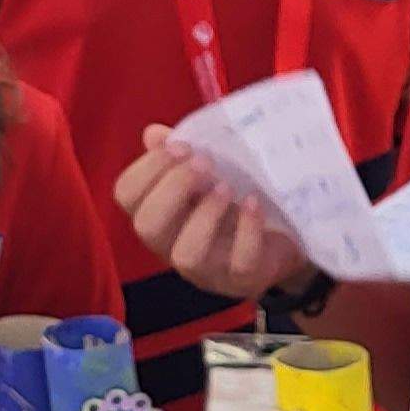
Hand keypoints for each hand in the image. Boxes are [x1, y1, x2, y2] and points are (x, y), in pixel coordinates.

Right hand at [117, 124, 308, 301]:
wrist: (282, 232)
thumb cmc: (231, 199)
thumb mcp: (205, 173)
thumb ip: (177, 155)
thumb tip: (153, 133)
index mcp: (156, 213)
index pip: (127, 195)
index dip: (148, 168)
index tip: (181, 146)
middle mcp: (171, 244)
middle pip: (147, 227)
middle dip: (173, 188)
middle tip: (204, 163)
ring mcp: (207, 267)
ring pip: (187, 255)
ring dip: (205, 215)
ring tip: (226, 186)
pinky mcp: (243, 277)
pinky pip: (240, 263)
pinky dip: (247, 230)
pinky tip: (253, 202)